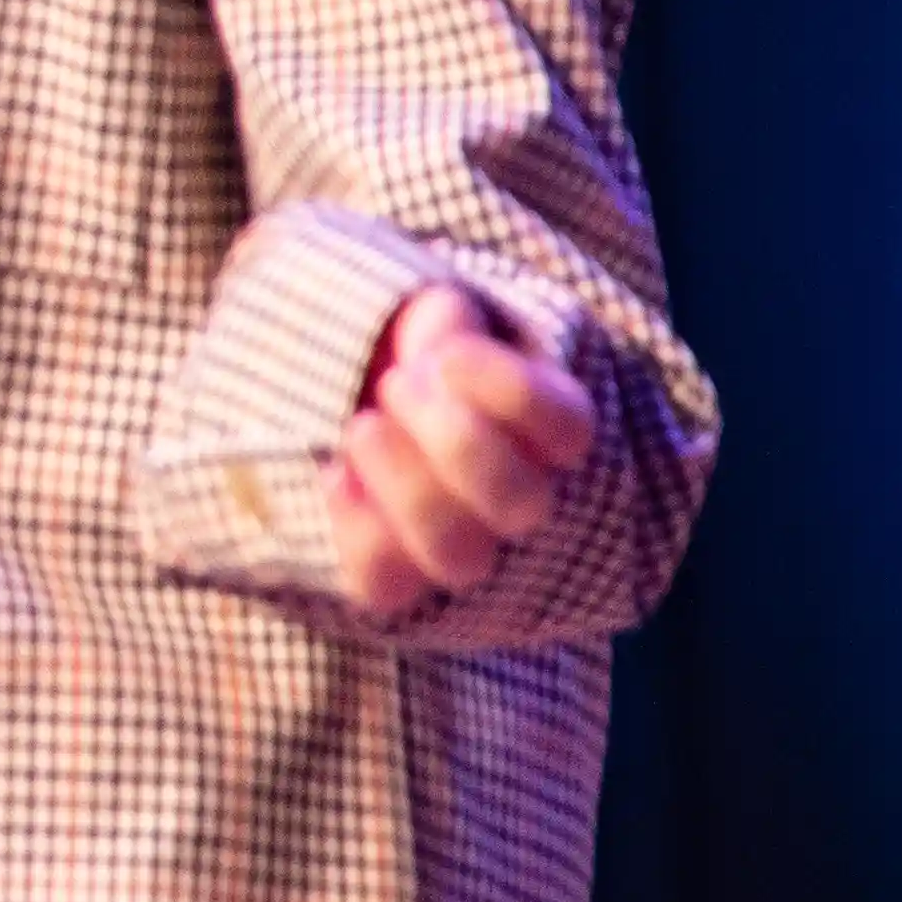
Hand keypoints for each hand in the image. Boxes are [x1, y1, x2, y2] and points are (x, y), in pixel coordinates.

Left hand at [332, 282, 594, 619]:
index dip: (512, 395)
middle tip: (396, 383)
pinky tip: (333, 473)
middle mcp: (519, 499)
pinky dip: (355, 526)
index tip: (449, 356)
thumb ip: (445, 323)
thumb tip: (441, 341)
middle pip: (521, 503)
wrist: (342, 400)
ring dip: (405, 487)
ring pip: (458, 554)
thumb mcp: (430, 320)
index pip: (568, 428)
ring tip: (362, 426)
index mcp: (546, 430)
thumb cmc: (406, 355)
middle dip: (455, 442)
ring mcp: (462, 544)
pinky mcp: (395, 575)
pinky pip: (384, 581)